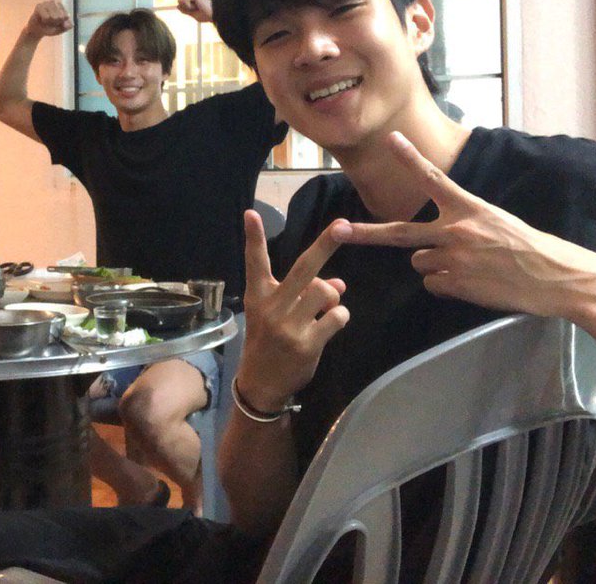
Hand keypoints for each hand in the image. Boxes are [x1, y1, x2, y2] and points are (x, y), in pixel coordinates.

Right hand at [24, 0, 72, 38]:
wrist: (36, 31)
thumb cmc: (49, 28)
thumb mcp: (60, 29)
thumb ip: (67, 27)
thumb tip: (71, 24)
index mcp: (61, 6)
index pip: (66, 16)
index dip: (61, 23)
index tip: (56, 23)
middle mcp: (54, 2)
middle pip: (60, 17)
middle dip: (55, 23)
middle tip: (49, 22)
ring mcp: (46, 3)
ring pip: (54, 17)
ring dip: (49, 22)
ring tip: (46, 21)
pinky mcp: (39, 6)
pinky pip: (46, 17)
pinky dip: (44, 21)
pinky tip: (41, 19)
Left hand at [176, 0, 211, 22]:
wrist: (216, 15)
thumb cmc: (208, 15)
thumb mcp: (194, 13)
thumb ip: (186, 10)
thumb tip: (177, 6)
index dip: (187, 7)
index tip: (196, 8)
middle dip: (186, 7)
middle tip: (198, 8)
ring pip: (180, 0)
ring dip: (188, 7)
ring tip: (199, 7)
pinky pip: (184, 2)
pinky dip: (189, 7)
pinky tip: (199, 5)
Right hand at [234, 211, 349, 412]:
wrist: (261, 383)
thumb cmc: (268, 340)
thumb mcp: (275, 314)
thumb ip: (302, 294)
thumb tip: (339, 282)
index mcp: (259, 295)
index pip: (255, 261)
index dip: (253, 237)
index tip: (251, 214)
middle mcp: (272, 307)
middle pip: (305, 268)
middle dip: (326, 244)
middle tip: (344, 225)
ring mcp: (289, 326)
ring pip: (326, 292)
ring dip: (334, 296)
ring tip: (327, 308)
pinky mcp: (306, 344)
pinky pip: (336, 317)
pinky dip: (340, 316)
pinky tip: (331, 323)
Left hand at [331, 131, 595, 318]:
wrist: (557, 278)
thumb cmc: (528, 247)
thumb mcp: (495, 221)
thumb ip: (461, 221)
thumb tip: (429, 242)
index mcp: (469, 208)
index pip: (433, 178)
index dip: (410, 158)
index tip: (391, 138)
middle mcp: (457, 230)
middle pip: (400, 232)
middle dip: (366, 232)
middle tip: (338, 230)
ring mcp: (454, 259)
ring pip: (419, 262)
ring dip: (435, 265)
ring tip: (469, 266)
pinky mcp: (457, 285)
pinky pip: (432, 285)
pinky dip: (446, 286)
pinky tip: (473, 283)